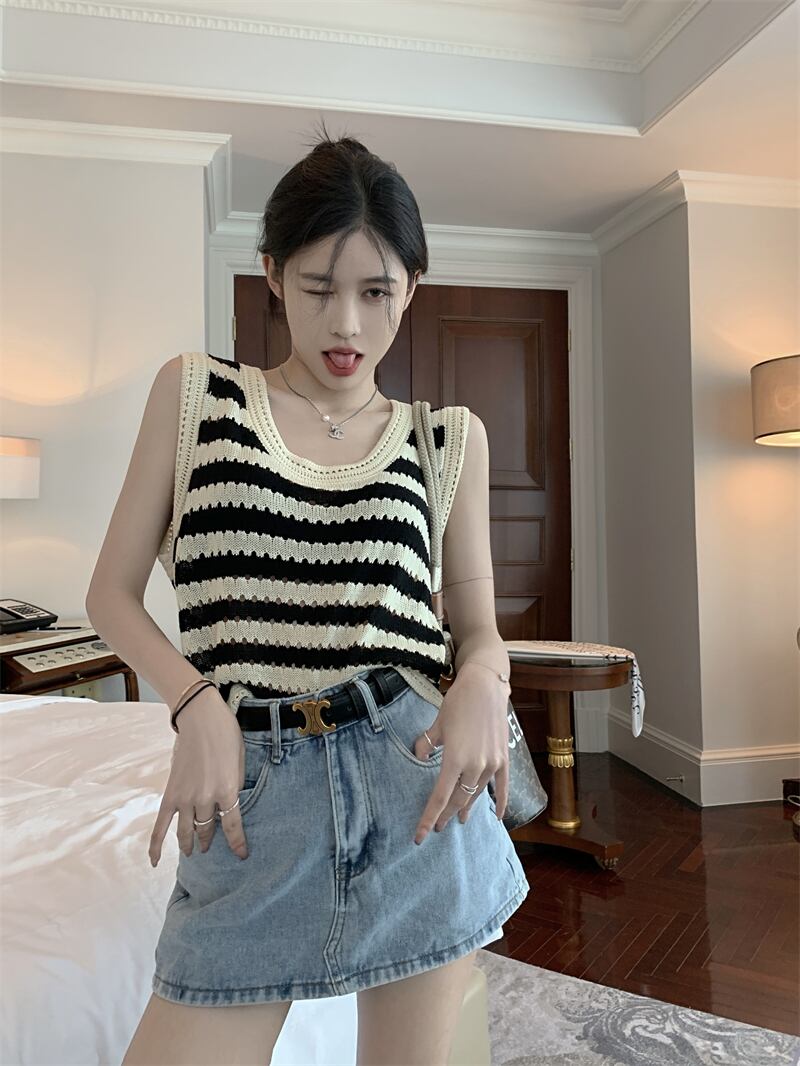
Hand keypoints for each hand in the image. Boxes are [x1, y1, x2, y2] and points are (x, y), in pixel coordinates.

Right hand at [149, 685, 249, 864]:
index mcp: (227, 789)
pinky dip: (156, 845)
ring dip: (189, 844)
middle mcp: (205, 798)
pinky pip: (160, 824)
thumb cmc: (225, 734)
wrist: (200, 717)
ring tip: (193, 851)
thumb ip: (235, 785)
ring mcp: (185, 797)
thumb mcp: (240, 760)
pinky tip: (155, 861)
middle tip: (210, 847)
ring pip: (185, 831)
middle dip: (209, 841)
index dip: (237, 844)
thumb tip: (230, 802)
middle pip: (207, 830)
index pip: (233, 826)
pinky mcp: (170, 793)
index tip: (241, 855)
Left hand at [412, 663, 510, 843]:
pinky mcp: (504, 759)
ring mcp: (492, 764)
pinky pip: (503, 787)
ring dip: (467, 807)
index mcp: (454, 759)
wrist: (485, 686)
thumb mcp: (436, 725)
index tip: (420, 836)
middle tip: (437, 827)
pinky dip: (500, 802)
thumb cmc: (457, 702)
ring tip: (460, 818)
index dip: (428, 819)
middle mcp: (475, 766)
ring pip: (476, 794)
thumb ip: (426, 745)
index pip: (439, 798)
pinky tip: (497, 817)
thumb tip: (420, 757)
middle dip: (446, 815)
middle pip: (457, 800)